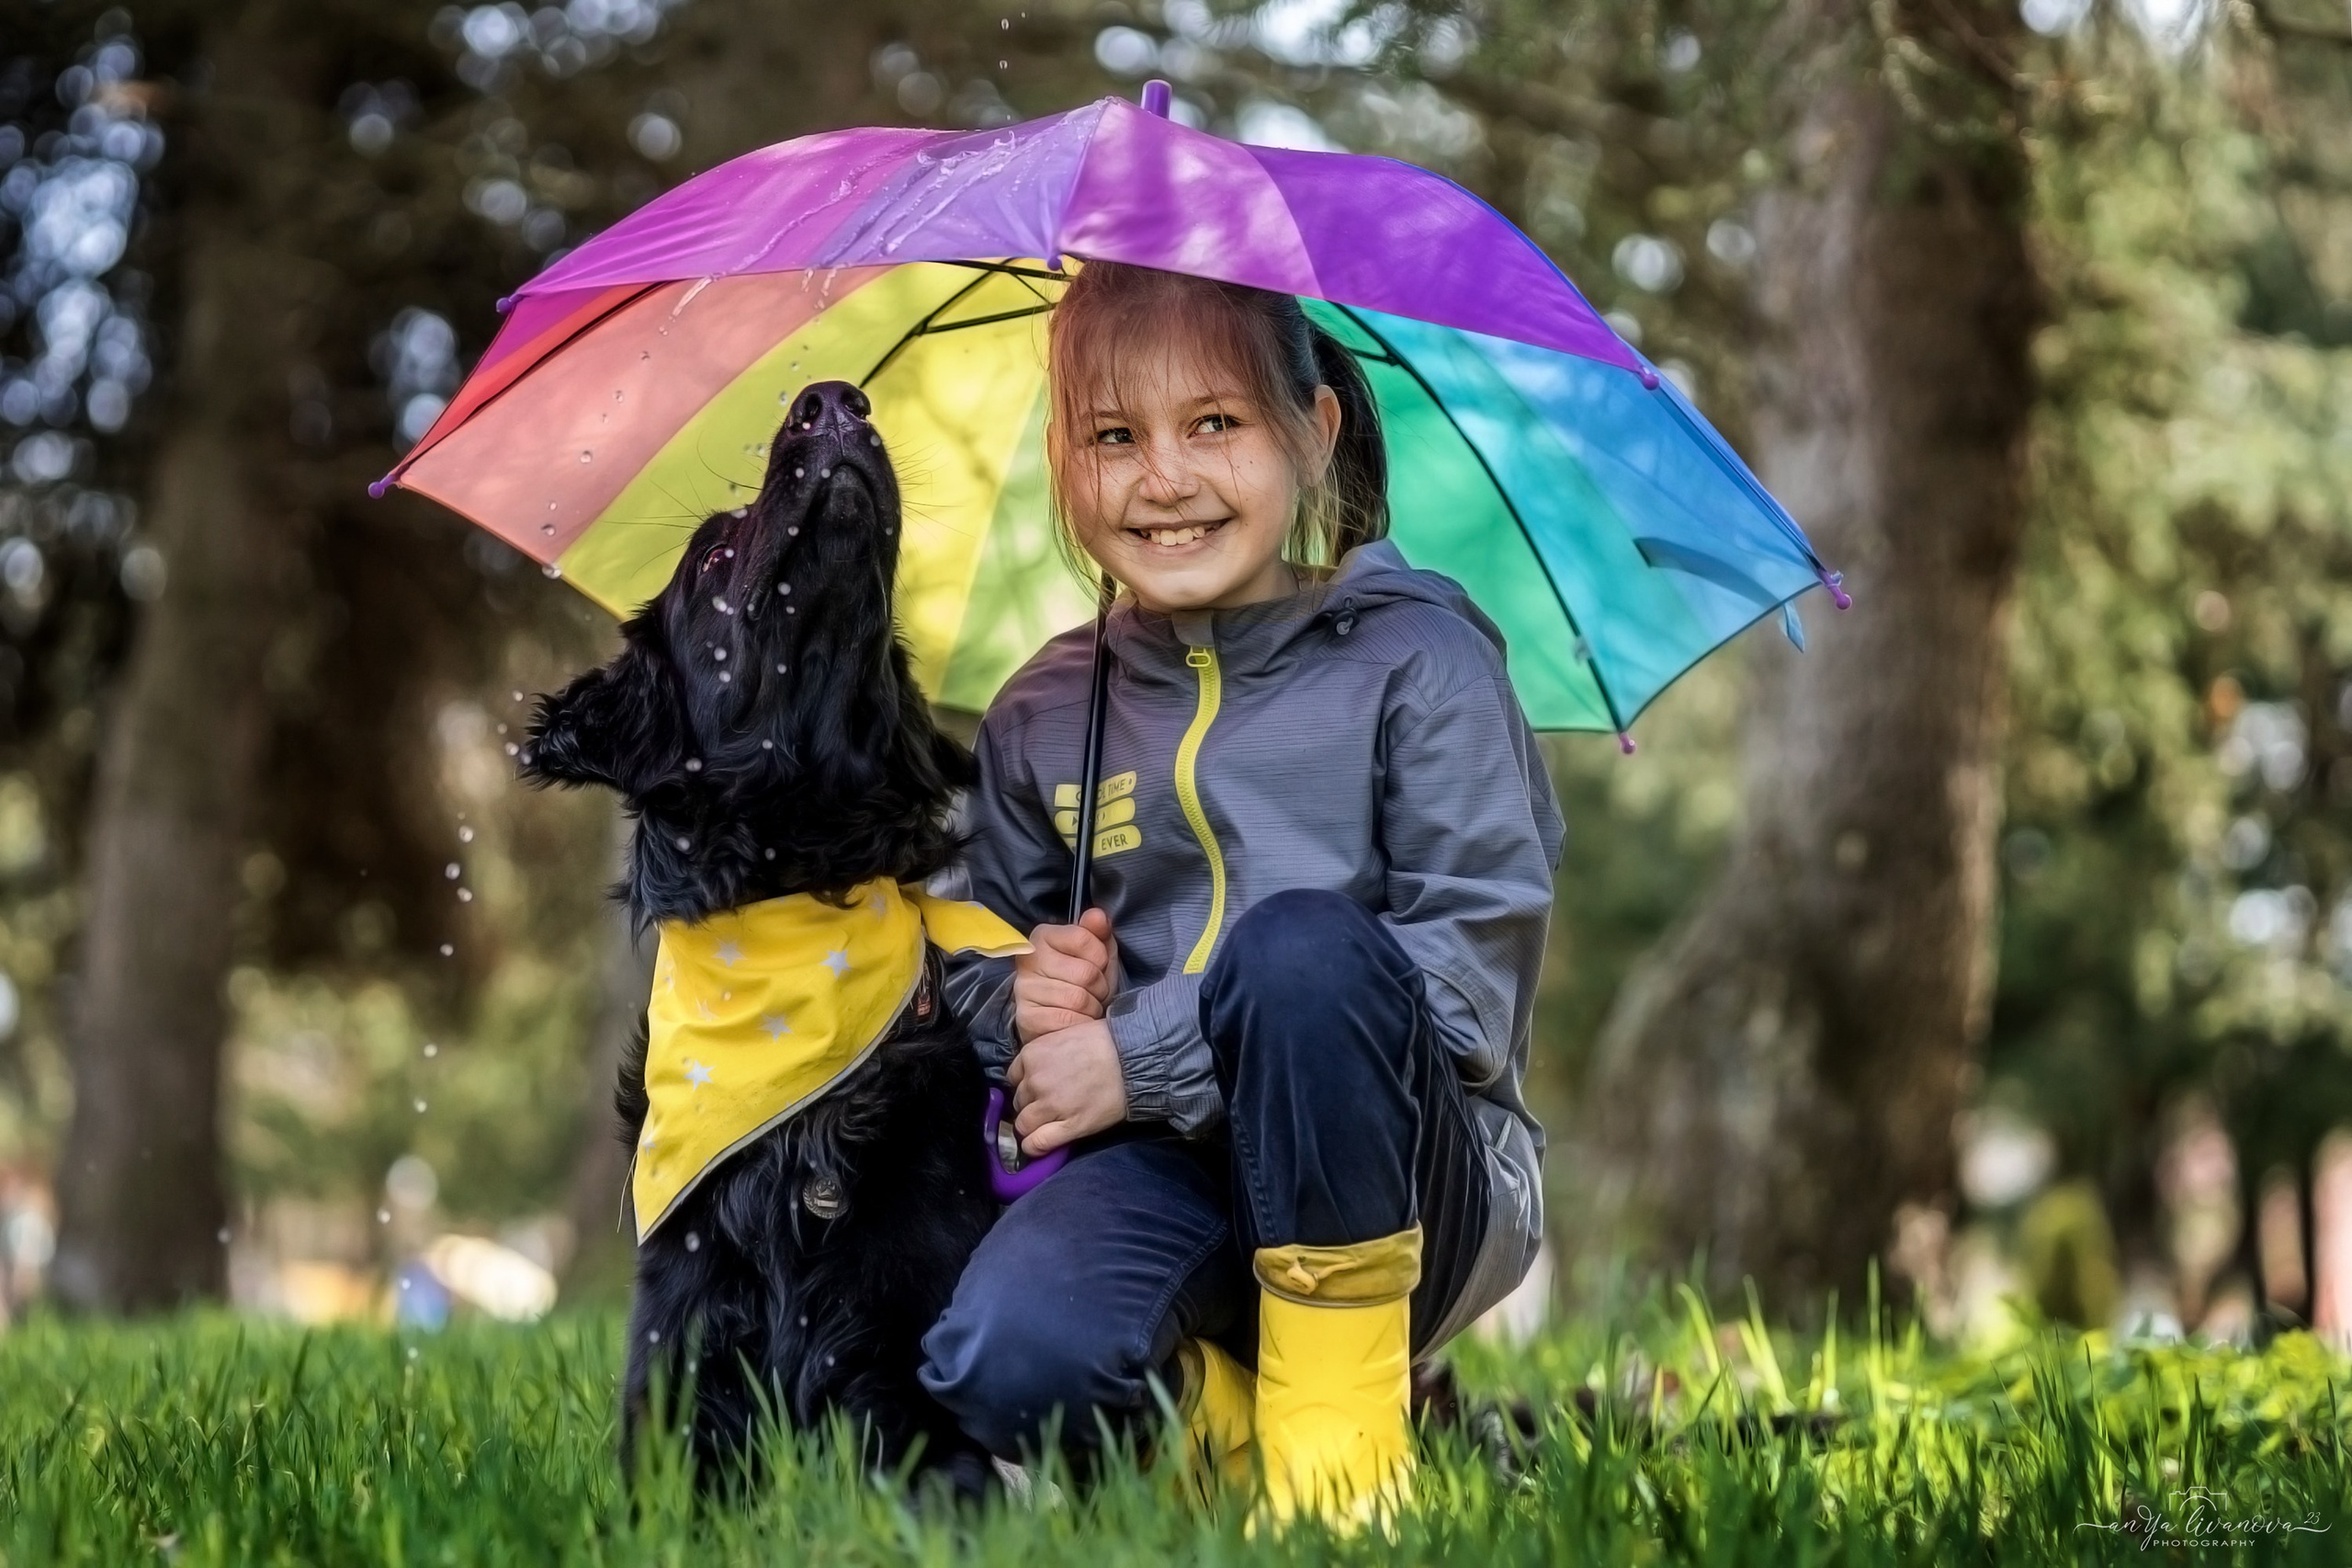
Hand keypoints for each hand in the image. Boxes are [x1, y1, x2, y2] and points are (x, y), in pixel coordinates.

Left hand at [1006, 1018, 1126, 1155]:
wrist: (1133, 1057)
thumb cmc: (1106, 1041)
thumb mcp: (1066, 1035)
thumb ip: (1046, 1052)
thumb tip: (1041, 1067)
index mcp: (1032, 1055)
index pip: (1014, 1077)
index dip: (1026, 1084)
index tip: (1038, 1088)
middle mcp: (1035, 1080)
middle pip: (1019, 1101)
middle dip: (1031, 1104)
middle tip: (1051, 1104)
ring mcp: (1050, 1105)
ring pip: (1024, 1125)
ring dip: (1033, 1126)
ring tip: (1050, 1123)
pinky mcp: (1068, 1126)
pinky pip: (1037, 1143)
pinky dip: (1035, 1147)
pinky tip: (1042, 1146)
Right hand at [1011, 908, 1117, 1045]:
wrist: (1056, 1021)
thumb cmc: (1079, 983)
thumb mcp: (1094, 955)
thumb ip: (1098, 932)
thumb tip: (1099, 917)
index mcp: (1042, 936)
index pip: (1084, 939)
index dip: (1101, 957)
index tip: (1096, 965)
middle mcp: (1028, 960)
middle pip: (1085, 973)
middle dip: (1100, 987)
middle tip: (1093, 992)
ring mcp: (1023, 989)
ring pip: (1078, 999)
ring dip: (1092, 1008)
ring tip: (1085, 1007)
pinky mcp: (1026, 1018)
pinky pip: (1067, 1021)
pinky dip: (1080, 1024)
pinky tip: (1074, 1022)